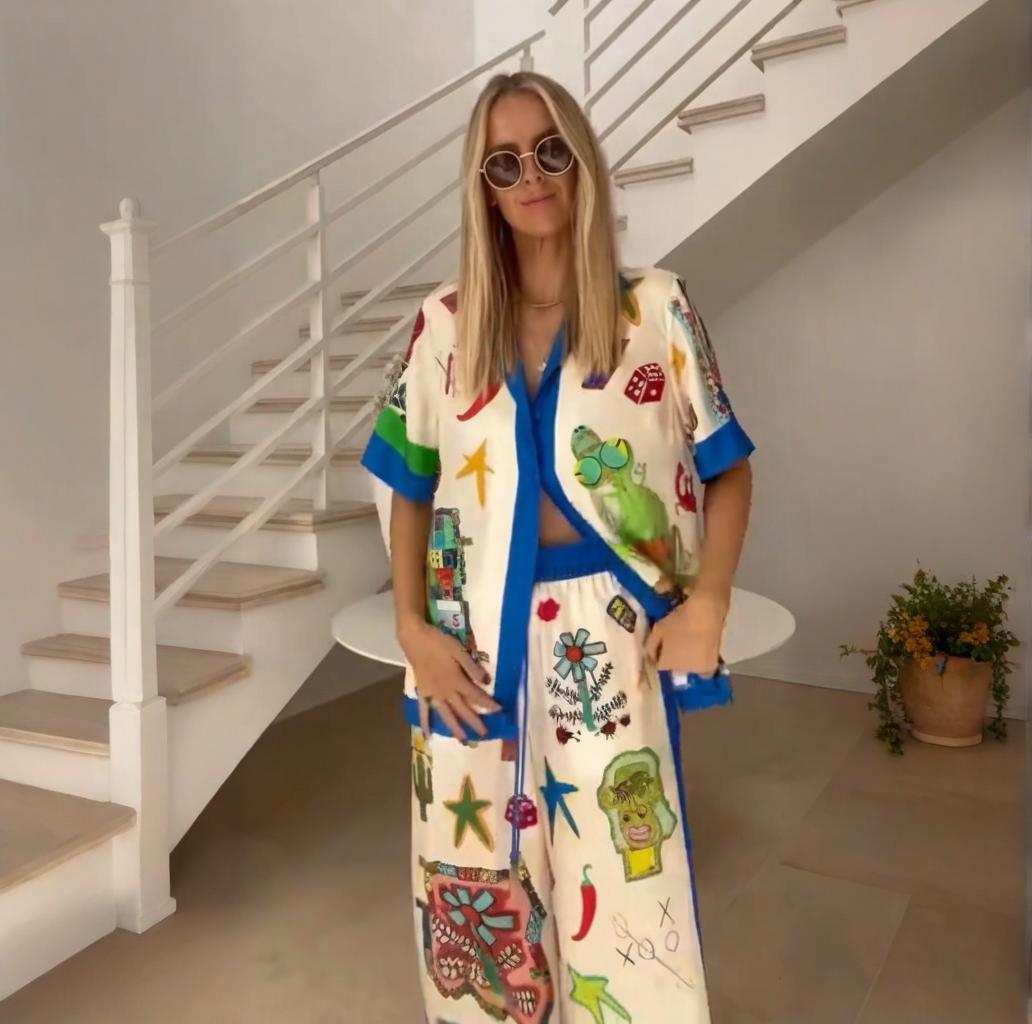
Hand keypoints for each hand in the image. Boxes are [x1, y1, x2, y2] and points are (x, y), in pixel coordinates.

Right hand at [399, 619, 500, 740]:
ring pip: (446, 714)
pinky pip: (423, 711)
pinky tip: (427, 735)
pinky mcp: (422, 693)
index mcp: (456, 681)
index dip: (488, 703)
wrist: (415, 639)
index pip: (476, 696)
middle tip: (485, 733)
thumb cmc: (439, 642)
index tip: (499, 710)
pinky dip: (425, 723)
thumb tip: (487, 681)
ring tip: (463, 740)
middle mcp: (446, 692)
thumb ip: (472, 668)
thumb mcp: (459, 651)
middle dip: (475, 721)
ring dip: (455, 728)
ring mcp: (433, 694)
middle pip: (463, 710)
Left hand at [644, 585, 728, 676]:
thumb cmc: (679, 620)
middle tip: (679, 645)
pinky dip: (701, 666)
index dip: (662, 656)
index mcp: (666, 662)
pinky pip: (702, 673)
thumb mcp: (658, 629)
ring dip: (687, 663)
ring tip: (691, 647)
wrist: (705, 614)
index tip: (665, 646)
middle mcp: (680, 671)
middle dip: (674, 660)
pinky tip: (701, 654)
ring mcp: (695, 671)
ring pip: (688, 670)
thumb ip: (651, 646)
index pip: (660, 666)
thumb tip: (652, 657)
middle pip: (674, 669)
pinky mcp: (709, 669)